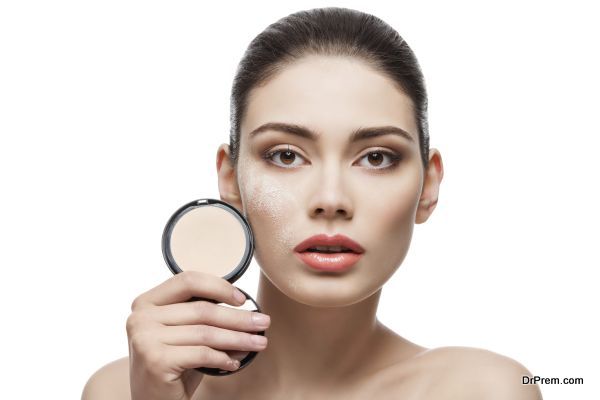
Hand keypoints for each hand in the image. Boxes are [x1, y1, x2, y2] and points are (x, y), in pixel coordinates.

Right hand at [126, 270, 270, 399]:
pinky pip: (202, 354)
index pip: (187, 281)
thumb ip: (203, 315)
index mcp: (146, 302)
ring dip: (238, 338)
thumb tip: (248, 310)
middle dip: (239, 318)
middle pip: (202, 309)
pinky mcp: (155, 361)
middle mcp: (140, 317)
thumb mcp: (184, 334)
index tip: (243, 299)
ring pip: (206, 332)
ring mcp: (145, 339)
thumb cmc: (172, 366)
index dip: (219, 287)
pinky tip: (234, 363)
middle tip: (263, 323)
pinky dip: (223, 358)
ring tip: (258, 343)